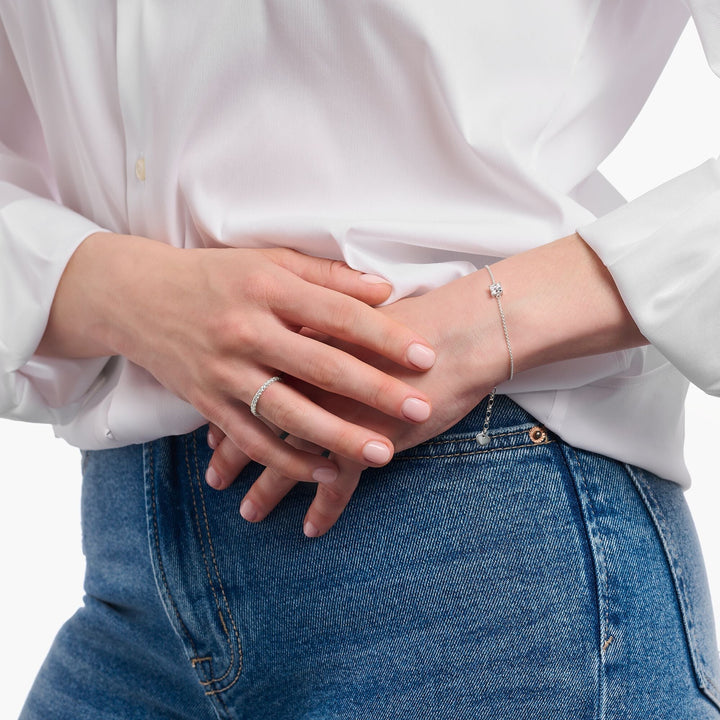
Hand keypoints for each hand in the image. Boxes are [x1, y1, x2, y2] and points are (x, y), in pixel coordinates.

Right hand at [38, 233, 437, 481]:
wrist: (137, 297)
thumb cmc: (215, 275)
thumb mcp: (269, 261)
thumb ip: (328, 276)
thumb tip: (385, 290)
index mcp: (268, 288)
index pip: (338, 315)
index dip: (386, 337)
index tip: (425, 357)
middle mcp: (246, 330)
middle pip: (320, 366)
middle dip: (375, 391)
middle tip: (421, 409)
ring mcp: (224, 371)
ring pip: (289, 412)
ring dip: (338, 436)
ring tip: (383, 453)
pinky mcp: (207, 403)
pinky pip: (252, 440)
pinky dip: (288, 461)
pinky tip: (326, 473)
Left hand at [207, 233, 647, 535]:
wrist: (463, 331)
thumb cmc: (415, 319)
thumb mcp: (357, 312)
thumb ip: (320, 326)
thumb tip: (298, 336)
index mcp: (301, 344)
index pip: (251, 382)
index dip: (228, 410)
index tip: (211, 433)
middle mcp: (307, 380)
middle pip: (258, 423)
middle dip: (232, 454)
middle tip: (214, 477)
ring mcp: (334, 413)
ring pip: (286, 459)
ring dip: (266, 490)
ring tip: (248, 512)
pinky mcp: (366, 441)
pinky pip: (337, 484)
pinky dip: (325, 509)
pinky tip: (312, 529)